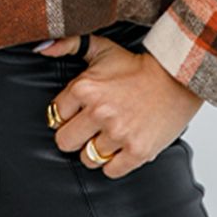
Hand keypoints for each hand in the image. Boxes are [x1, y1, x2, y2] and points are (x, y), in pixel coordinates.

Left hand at [36, 33, 204, 177]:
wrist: (175, 79)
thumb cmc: (135, 66)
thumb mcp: (100, 48)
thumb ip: (68, 44)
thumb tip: (41, 47)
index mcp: (85, 88)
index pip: (55, 116)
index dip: (66, 115)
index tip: (78, 111)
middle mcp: (99, 112)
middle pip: (64, 142)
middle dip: (74, 136)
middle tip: (89, 128)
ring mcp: (118, 133)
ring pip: (87, 158)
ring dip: (95, 150)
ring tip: (108, 136)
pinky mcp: (137, 151)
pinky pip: (110, 172)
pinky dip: (114, 163)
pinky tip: (121, 147)